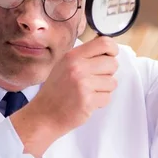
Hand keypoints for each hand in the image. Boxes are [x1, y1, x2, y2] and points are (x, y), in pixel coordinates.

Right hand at [10, 36, 118, 157]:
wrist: (45, 114)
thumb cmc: (56, 91)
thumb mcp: (64, 66)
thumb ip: (84, 57)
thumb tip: (107, 52)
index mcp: (73, 56)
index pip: (104, 43)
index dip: (112, 50)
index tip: (111, 56)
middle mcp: (78, 67)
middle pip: (112, 63)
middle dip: (108, 73)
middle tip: (95, 80)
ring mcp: (83, 84)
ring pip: (112, 82)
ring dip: (104, 89)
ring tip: (89, 93)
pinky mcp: (88, 100)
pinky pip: (107, 97)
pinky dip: (100, 102)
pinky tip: (87, 102)